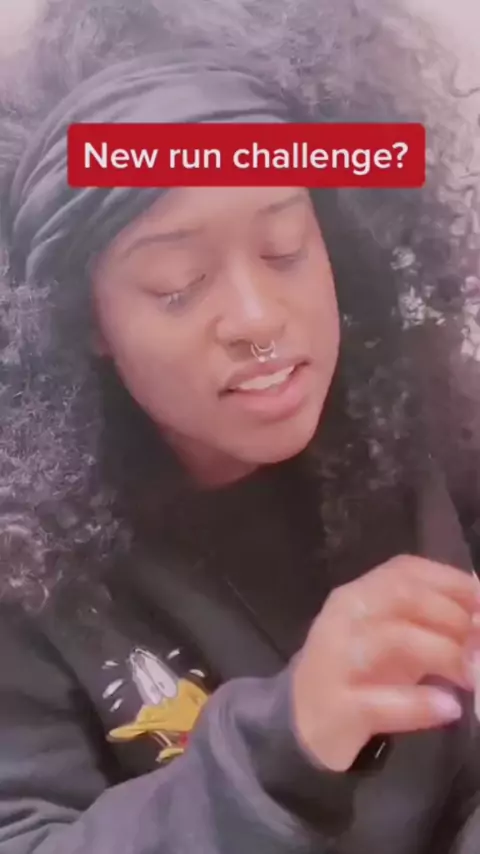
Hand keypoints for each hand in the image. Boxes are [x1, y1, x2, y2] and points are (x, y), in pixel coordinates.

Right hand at [292, 555, 478, 770]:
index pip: (406, 570)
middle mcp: (344, 616)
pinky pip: (382, 700)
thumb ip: (429, 620)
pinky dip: (421, 703)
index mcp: (358, 592)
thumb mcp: (391, 636)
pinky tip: (448, 708)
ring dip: (446, 654)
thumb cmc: (358, 672)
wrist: (300, 719)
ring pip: (396, 640)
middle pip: (405, 597)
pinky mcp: (337, 707)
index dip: (453, 583)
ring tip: (474, 677)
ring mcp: (336, 660)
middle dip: (455, 619)